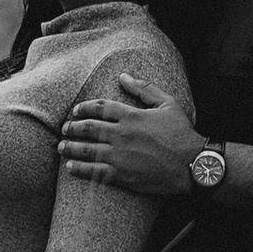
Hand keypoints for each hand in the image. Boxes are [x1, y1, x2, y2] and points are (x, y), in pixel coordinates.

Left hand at [60, 67, 204, 198]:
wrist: (191, 164)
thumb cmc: (181, 133)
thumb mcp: (168, 103)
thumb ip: (144, 89)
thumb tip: (124, 76)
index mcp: (131, 116)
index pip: (99, 107)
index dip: (84, 108)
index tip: (76, 110)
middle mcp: (121, 134)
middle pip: (88, 128)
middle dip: (72, 127)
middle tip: (64, 129)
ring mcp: (120, 156)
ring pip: (87, 150)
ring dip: (71, 147)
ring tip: (61, 146)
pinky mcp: (121, 175)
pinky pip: (94, 172)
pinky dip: (79, 169)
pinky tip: (71, 167)